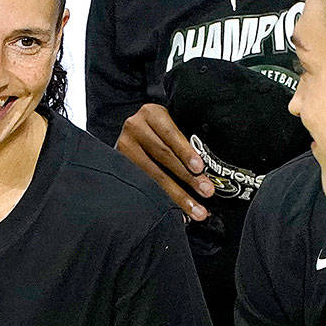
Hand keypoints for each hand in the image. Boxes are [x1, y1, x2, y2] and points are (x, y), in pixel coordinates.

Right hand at [116, 103, 212, 220]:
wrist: (134, 129)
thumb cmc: (159, 130)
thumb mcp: (169, 126)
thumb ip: (182, 143)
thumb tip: (204, 172)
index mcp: (151, 114)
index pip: (170, 134)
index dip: (185, 152)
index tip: (200, 168)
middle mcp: (134, 128)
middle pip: (163, 156)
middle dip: (187, 177)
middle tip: (206, 191)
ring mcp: (124, 147)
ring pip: (153, 174)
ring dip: (177, 194)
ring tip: (195, 209)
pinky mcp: (119, 164)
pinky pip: (143, 185)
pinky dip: (161, 199)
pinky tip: (175, 211)